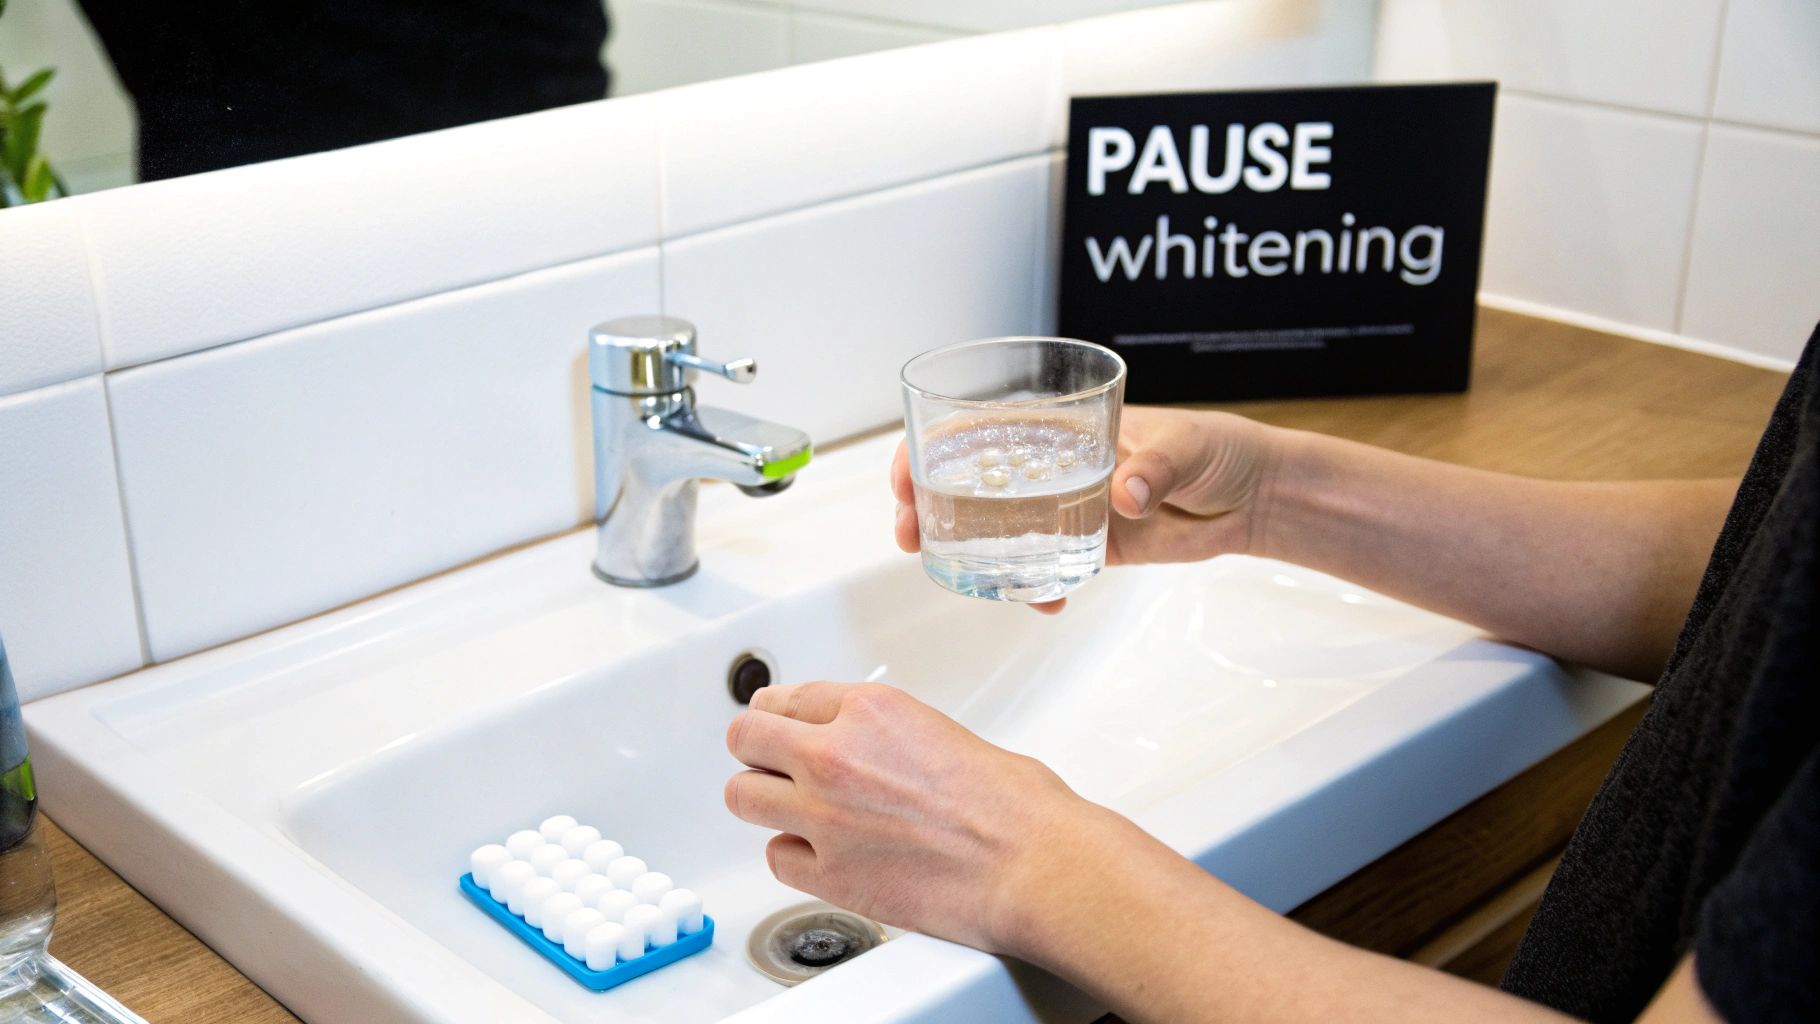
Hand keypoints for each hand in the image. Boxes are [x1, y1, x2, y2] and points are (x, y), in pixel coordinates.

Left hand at [724, 682, 1096, 953]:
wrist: (1031, 863)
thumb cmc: (1013, 804)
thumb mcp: (940, 730)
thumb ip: (884, 733)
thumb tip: (866, 746)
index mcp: (869, 710)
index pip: (786, 698)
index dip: (779, 714)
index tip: (776, 721)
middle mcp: (835, 755)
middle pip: (746, 738)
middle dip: (757, 750)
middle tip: (770, 762)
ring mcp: (824, 816)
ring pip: (744, 796)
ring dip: (764, 801)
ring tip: (789, 809)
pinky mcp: (828, 874)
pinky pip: (776, 858)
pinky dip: (793, 856)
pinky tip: (820, 854)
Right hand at [891, 406, 1280, 610]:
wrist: (1256, 497)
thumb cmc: (1220, 447)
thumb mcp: (1187, 444)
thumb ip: (1155, 467)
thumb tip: (1126, 492)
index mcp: (1064, 425)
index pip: (981, 428)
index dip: (933, 447)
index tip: (908, 473)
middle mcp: (1055, 466)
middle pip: (971, 480)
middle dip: (927, 503)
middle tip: (908, 532)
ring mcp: (1068, 508)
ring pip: (998, 528)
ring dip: (964, 549)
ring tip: (946, 571)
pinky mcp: (1091, 547)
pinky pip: (1044, 569)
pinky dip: (1033, 588)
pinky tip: (1037, 601)